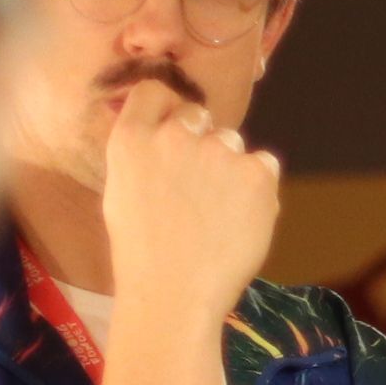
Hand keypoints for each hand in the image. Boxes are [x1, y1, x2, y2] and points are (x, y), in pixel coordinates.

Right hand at [100, 83, 280, 333]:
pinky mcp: (257, 172)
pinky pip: (264, 166)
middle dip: (201, 142)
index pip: (154, 91)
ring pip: (233, 143)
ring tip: (216, 213)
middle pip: (199, 116)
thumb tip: (168, 131)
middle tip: (197, 189)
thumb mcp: (122, 192)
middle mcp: (175, 135)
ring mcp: (219, 151)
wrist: (175, 293)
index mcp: (132, 138)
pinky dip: (257, 187)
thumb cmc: (143, 253)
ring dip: (230, 167)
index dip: (168, 109)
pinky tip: (239, 219)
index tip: (174, 130)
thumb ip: (144, 153)